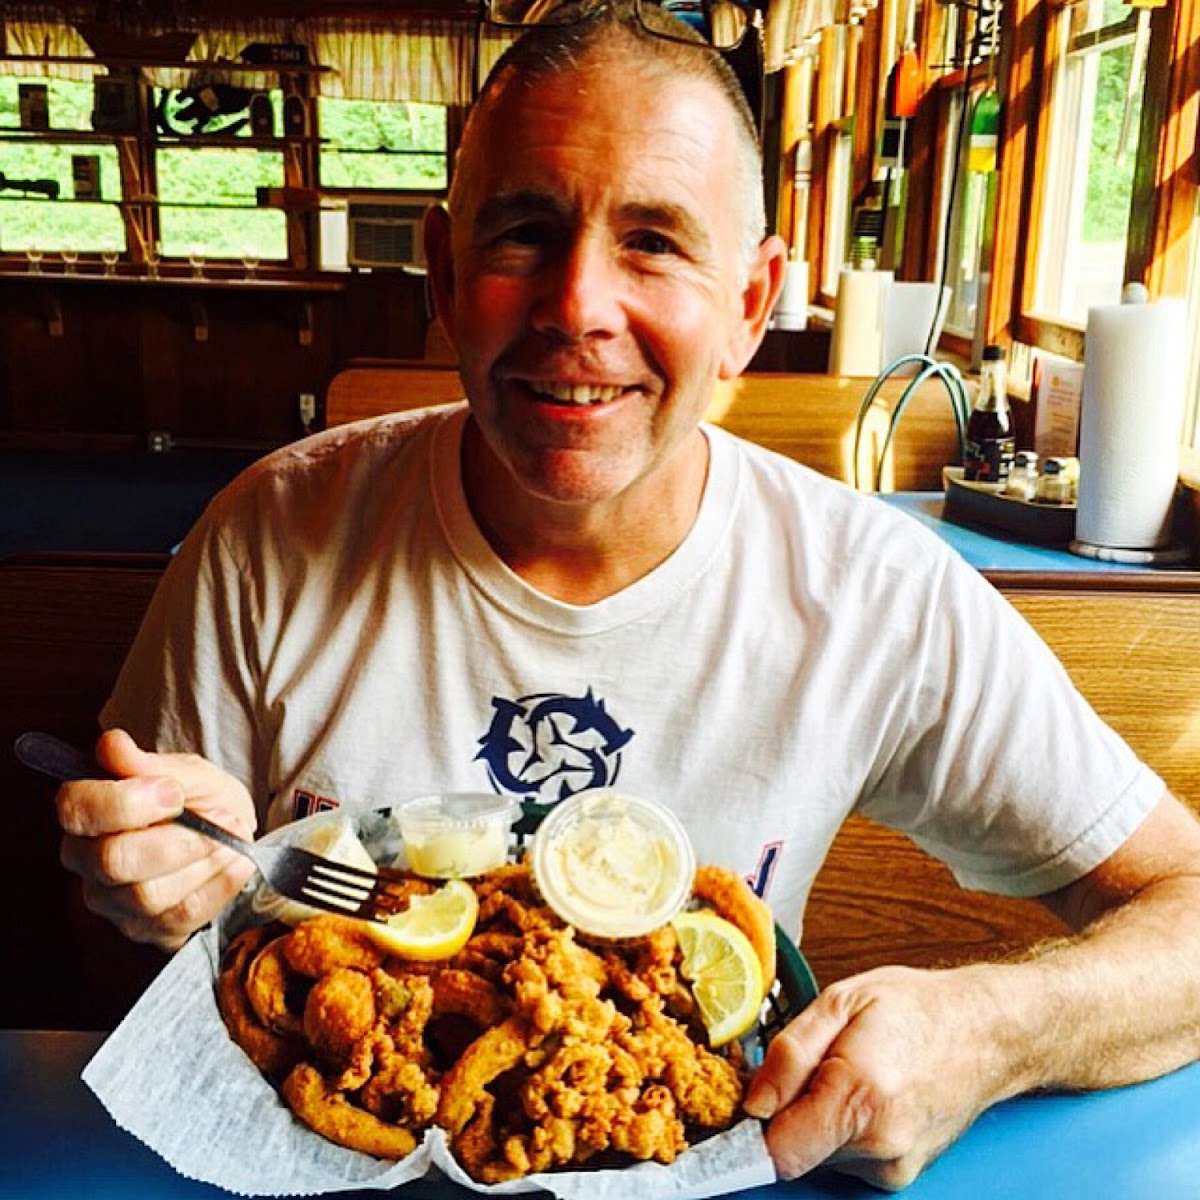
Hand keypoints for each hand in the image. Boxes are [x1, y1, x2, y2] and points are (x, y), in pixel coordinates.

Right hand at [57, 728, 257, 951]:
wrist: (229, 835)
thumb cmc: (199, 800)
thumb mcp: (188, 773)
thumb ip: (151, 764)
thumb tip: (112, 744)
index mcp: (86, 813)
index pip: (77, 810)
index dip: (126, 802)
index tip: (176, 793)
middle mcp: (88, 862)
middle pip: (112, 861)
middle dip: (178, 840)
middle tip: (223, 819)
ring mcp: (114, 903)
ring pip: (148, 896)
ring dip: (205, 862)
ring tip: (234, 837)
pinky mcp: (148, 930)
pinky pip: (182, 917)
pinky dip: (221, 885)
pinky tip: (238, 861)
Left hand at [745, 964, 1020, 1189]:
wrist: (987, 1032)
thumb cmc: (917, 1008)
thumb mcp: (841, 1001)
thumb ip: (790, 1054)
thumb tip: (754, 1103)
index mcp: (860, 1095)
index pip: (778, 1153)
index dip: (747, 1135)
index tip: (739, 1114)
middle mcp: (880, 1145)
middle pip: (793, 1151)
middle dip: (784, 1111)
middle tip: (807, 1067)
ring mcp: (894, 1166)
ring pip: (817, 1154)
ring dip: (813, 1119)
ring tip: (844, 1073)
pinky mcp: (900, 1174)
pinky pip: (843, 1158)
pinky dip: (839, 1128)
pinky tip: (863, 1092)